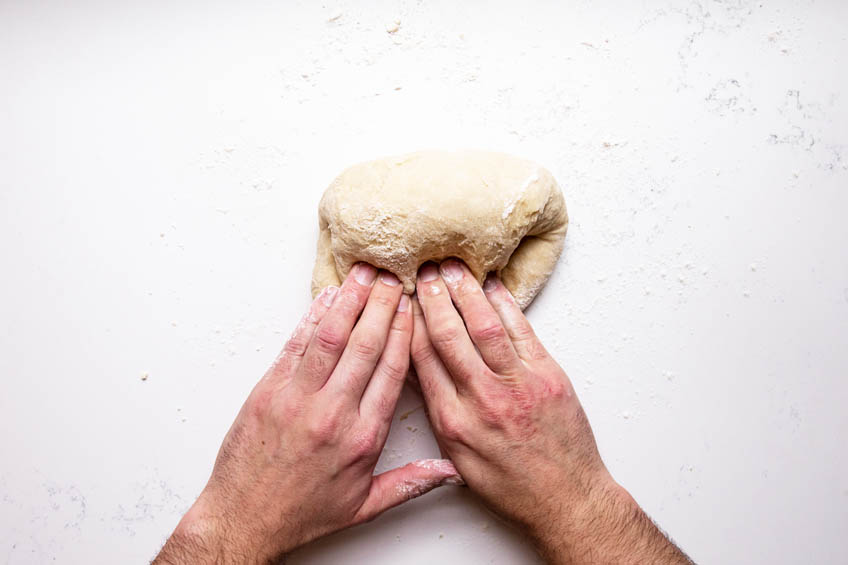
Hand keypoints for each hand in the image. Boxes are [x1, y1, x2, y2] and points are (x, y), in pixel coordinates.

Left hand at [155, 263, 461, 563]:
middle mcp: (333, 413)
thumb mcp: (365, 506)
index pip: (391, 371)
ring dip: (349, 301)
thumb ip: (411, 483)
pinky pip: (295, 345)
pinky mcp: (268, 391)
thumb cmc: (303, 512)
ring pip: (330, 337)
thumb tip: (450, 472)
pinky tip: (325, 298)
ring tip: (363, 274)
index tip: (411, 309)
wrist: (244, 519)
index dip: (403, 333)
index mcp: (363, 437)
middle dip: (381, 306)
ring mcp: (298, 399)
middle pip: (365, 346)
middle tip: (392, 278)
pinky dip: (311, 317)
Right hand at [411, 259, 690, 563]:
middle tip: (423, 271)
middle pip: (450, 335)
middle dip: (433, 298)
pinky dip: (506, 303)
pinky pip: (523, 330)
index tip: (402, 301)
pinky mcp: (549, 375)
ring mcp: (519, 384)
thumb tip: (419, 371)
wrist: (567, 499)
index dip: (410, 324)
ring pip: (486, 325)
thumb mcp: (459, 458)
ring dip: (466, 291)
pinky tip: (492, 285)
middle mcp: (483, 399)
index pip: (422, 359)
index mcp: (454, 422)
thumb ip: (439, 411)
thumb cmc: (512, 484)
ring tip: (451, 266)